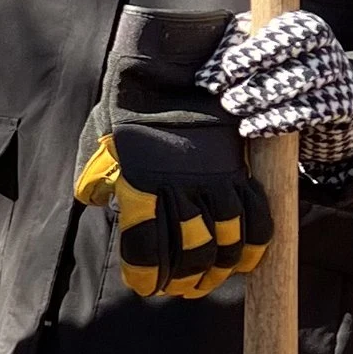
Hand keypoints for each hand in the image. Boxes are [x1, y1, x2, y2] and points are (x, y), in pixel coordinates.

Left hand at [73, 6, 271, 298]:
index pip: (144, 245)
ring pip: (225, 241)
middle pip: (189, 252)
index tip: (145, 286)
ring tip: (207, 280)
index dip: (145, 273)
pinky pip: (257, 217)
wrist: (173, 64)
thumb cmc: (130, 105)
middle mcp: (179, 185)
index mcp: (140, 181)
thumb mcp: (102, 136)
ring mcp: (215, 179)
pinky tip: (245, 262)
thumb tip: (95, 198)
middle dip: (183, 279)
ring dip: (217, 270)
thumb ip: (97, 171)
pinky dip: (254, 246)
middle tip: (179, 289)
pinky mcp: (240, 170)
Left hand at [199, 8, 352, 168]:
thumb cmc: (284, 74)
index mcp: (308, 29)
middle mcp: (330, 49)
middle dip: (261, 80)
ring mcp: (342, 77)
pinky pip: (315, 112)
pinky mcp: (347, 107)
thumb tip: (207, 78)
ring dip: (268, 100)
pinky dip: (282, 120)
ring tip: (238, 111)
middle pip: (301, 60)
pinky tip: (255, 127)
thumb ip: (233, 57)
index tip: (231, 66)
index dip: (261, 48)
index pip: (291, 30)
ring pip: (308, 85)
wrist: (329, 110)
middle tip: (229, 99)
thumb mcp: (259, 59)